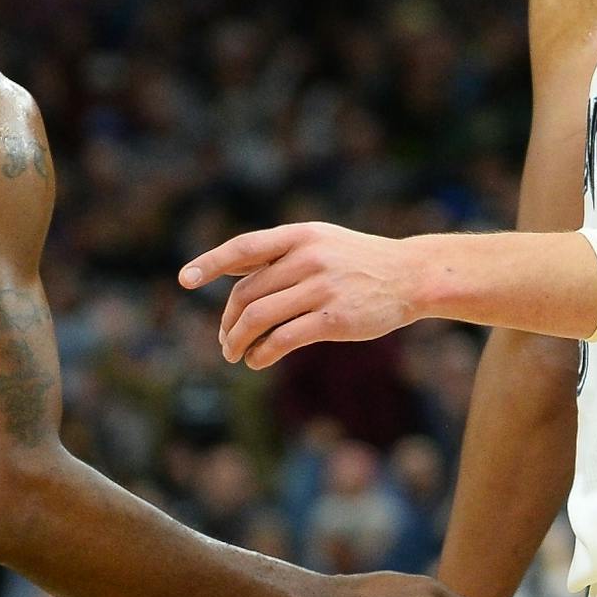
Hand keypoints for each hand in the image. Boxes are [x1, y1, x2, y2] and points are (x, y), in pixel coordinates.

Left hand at [179, 222, 416, 367]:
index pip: (244, 248)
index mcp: (300, 235)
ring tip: (235, 355)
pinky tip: (258, 361)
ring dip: (239, 341)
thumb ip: (280, 255)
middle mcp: (308, 257)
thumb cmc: (359, 262)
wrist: (410, 276)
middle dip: (229, 322)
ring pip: (259, 317)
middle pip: (247, 293)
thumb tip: (230, 273)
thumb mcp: (321, 242)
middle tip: (225, 341)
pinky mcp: (334, 317)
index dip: (211, 263)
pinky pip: (283, 339)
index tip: (185, 279)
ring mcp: (321, 287)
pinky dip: (263, 353)